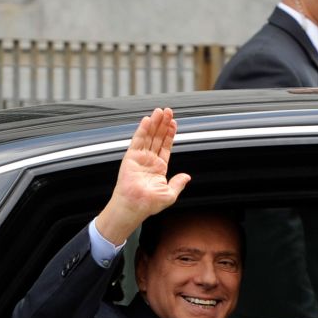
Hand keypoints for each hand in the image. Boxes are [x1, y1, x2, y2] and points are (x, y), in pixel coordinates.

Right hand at [93, 108, 192, 244]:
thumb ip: (178, 183)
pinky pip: (138, 140)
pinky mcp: (131, 157)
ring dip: (155, 124)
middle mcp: (149, 161)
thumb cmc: (149, 204)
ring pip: (149, 136)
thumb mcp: (170, 194)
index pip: (165, 147)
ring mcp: (140, 158)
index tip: (174, 123)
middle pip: (157, 138)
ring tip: (160, 112)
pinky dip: (143, 129)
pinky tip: (148, 120)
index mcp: (159, 168)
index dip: (170, 135)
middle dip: (163, 125)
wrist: (135, 206)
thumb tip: (187, 177)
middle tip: (168, 112)